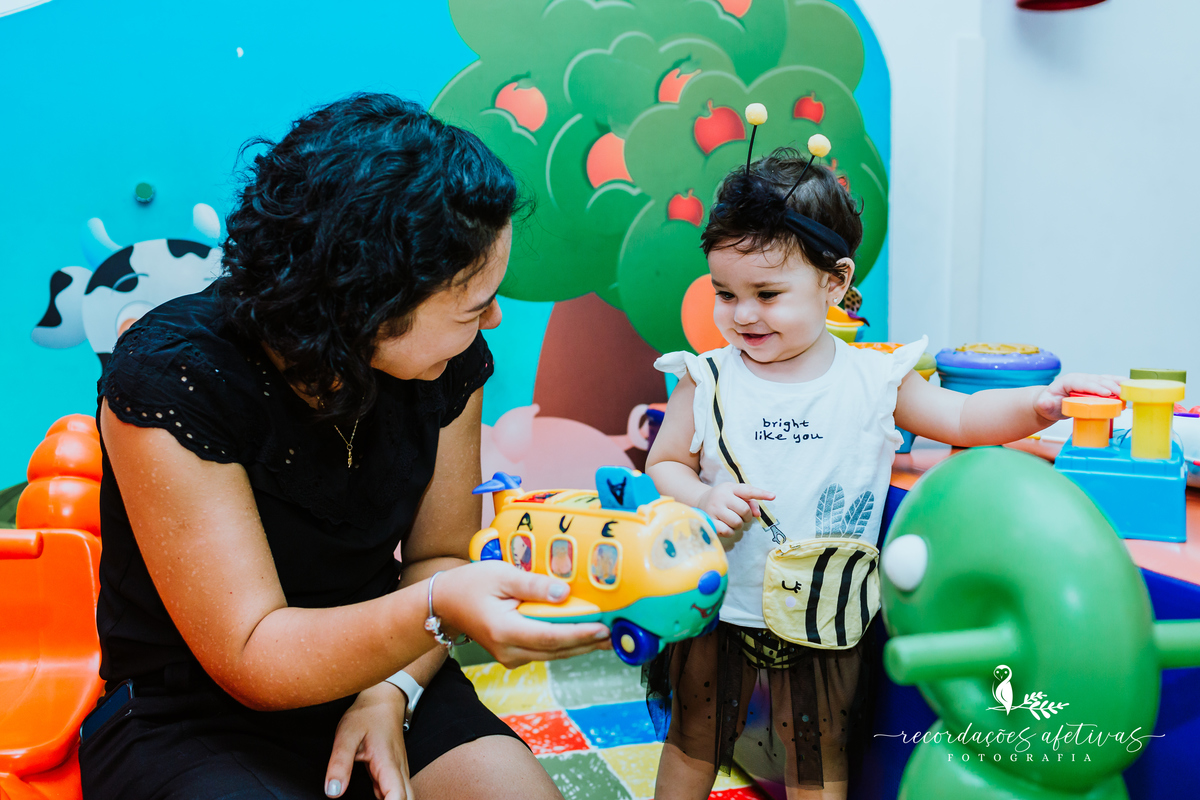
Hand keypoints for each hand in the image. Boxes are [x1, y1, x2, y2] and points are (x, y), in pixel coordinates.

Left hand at [325, 682, 411, 799]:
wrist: (384, 700)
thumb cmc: (366, 716)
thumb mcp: (347, 735)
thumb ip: (339, 764)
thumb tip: (333, 793)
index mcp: (389, 765)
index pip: (397, 798)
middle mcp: (399, 772)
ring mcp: (399, 774)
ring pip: (407, 799)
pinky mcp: (394, 774)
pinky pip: (398, 795)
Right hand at [434, 561, 611, 668]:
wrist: (445, 602)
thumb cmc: (472, 583)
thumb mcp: (502, 575)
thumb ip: (534, 585)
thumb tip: (565, 593)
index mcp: (504, 630)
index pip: (550, 636)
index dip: (580, 633)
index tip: (604, 627)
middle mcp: (508, 650)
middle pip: (557, 650)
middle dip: (588, 642)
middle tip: (618, 633)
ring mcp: (510, 656)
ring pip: (553, 654)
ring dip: (581, 645)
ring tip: (609, 636)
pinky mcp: (513, 655)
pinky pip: (545, 651)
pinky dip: (566, 644)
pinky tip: (584, 634)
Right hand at [698, 482, 775, 536]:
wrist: (700, 501)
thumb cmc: (724, 498)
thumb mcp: (736, 494)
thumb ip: (750, 502)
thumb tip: (758, 515)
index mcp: (730, 488)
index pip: (748, 491)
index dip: (761, 493)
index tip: (773, 496)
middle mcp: (721, 497)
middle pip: (744, 510)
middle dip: (746, 516)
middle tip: (741, 516)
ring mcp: (713, 509)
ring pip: (736, 522)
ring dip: (738, 525)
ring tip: (732, 520)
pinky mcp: (709, 521)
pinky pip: (727, 531)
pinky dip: (730, 532)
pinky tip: (726, 527)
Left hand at [1034, 373, 1124, 421]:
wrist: (1052, 403)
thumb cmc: (1049, 403)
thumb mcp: (1044, 405)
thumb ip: (1045, 404)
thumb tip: (1046, 402)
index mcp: (1069, 381)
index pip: (1083, 382)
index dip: (1095, 387)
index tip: (1106, 393)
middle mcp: (1082, 379)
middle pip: (1098, 380)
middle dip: (1110, 386)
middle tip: (1122, 395)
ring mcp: (1090, 382)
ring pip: (1106, 379)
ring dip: (1119, 385)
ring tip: (1130, 391)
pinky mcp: (1097, 387)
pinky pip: (1111, 383)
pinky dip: (1121, 385)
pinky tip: (1131, 388)